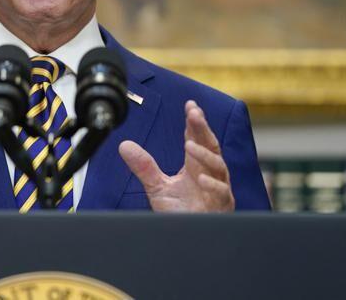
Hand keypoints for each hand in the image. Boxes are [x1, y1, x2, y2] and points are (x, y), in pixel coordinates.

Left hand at [119, 100, 234, 211]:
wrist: (188, 238)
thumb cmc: (180, 213)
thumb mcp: (157, 187)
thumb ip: (144, 167)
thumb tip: (124, 145)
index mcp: (195, 166)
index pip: (197, 139)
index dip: (194, 123)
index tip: (190, 106)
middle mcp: (209, 174)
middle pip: (210, 145)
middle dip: (203, 128)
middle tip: (194, 113)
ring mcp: (218, 189)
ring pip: (218, 166)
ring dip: (204, 155)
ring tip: (189, 145)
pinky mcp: (221, 206)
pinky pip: (222, 193)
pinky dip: (213, 185)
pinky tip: (202, 179)